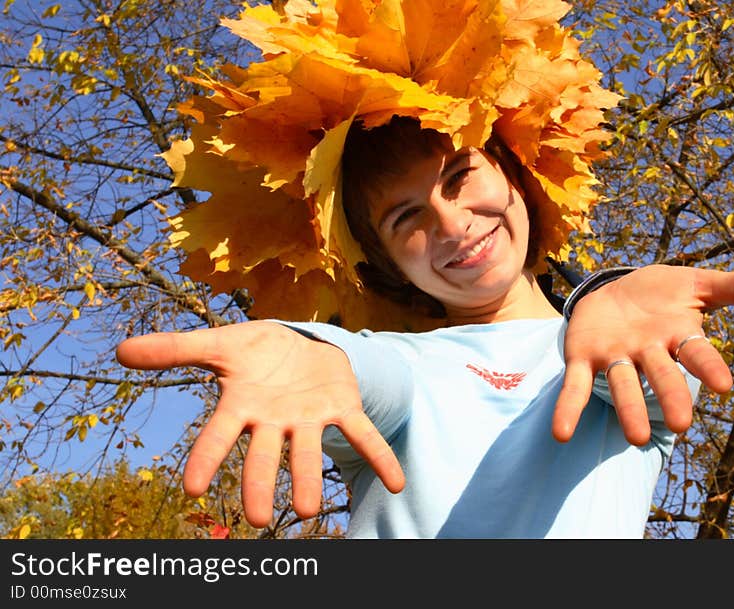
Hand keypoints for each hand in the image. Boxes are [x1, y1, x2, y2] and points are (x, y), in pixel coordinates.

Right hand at [115, 320, 404, 527]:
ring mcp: (308, 419)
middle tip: (255, 519)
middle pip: (263, 458)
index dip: (206, 459)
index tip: (193, 489)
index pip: (218, 436)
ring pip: (308, 454)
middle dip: (259, 486)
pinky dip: (380, 457)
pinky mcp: (341, 409)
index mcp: (242, 406)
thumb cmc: (256, 350)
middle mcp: (274, 422)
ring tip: (306, 510)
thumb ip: (176, 349)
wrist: (299, 340)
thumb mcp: (219, 343)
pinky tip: (397, 482)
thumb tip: (121, 351)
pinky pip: (362, 435)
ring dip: (307, 481)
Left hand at [554, 265, 733, 444]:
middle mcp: (648, 353)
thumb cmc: (661, 294)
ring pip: (623, 386)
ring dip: (629, 410)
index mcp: (677, 335)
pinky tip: (561, 433)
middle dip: (670, 397)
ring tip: (634, 437)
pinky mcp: (584, 359)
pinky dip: (568, 409)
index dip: (708, 368)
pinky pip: (575, 387)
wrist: (614, 290)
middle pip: (661, 376)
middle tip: (680, 424)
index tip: (722, 386)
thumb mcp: (696, 283)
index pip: (697, 354)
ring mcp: (616, 358)